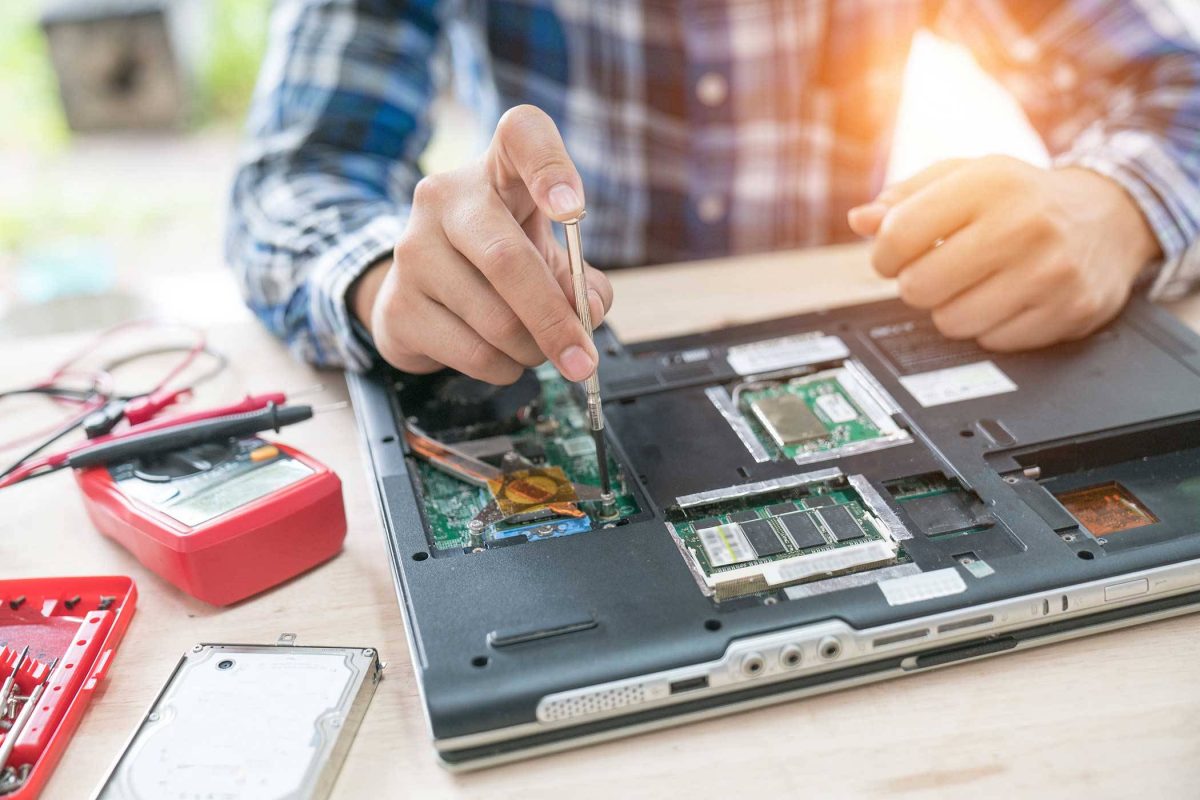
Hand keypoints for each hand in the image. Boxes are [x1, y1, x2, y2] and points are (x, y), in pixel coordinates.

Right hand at [351, 105, 611, 383]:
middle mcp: (445, 197)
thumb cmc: (498, 264)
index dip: (550, 167)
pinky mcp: (398, 305)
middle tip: (583, 360)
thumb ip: (582, 283)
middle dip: (555, 320)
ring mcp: (413, 250)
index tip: (573, 210)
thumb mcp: (549, 259)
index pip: (522, 135)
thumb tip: (587, 311)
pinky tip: (501, 356)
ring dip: (533, 351)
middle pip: (507, 259)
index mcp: (496, 170)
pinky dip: (505, 368)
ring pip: (496, 321)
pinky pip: (474, 353)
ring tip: (535, 347)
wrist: (422, 293)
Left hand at [847, 156, 1160, 350]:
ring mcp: (1049, 272)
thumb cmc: (1022, 198)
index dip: (883, 253)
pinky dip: (990, 326)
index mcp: (990, 183)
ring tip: (973, 283)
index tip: (893, 255)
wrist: (1108, 217)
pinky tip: (1006, 298)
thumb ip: (906, 196)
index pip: (898, 234)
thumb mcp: (965, 177)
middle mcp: (1023, 225)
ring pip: (951, 321)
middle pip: (918, 286)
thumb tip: (860, 221)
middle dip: (915, 283)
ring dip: (950, 308)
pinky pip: (992, 341)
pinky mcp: (1067, 311)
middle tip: (936, 270)